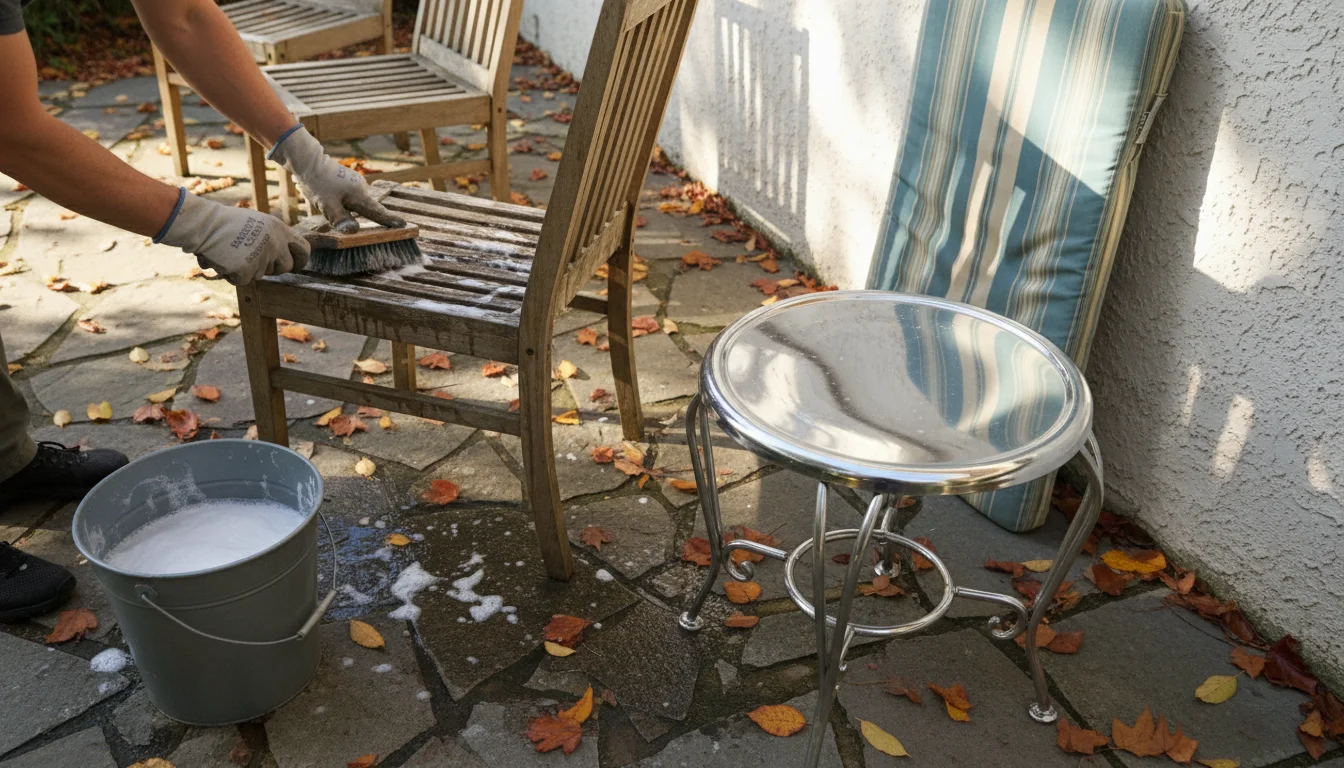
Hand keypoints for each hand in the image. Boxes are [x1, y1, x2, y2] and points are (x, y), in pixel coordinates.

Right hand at [157, 191, 309, 284]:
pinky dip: (234, 274)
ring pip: (261, 274)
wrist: (203, 225)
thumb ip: (274, 237)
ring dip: (249, 268)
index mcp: (279, 229)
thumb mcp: (258, 222)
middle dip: (273, 267)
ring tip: (234, 252)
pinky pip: (244, 280)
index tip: (295, 265)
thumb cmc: (227, 223)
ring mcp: (262, 258)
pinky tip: (225, 260)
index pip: (304, 249)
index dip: (300, 260)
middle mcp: (275, 244)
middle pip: (285, 267)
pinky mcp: (247, 270)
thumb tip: (286, 253)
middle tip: (255, 258)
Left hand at [269, 125, 404, 232]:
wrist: (307, 161)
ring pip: (359, 203)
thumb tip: (353, 231)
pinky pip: (353, 196)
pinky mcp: (349, 180)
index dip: (390, 220)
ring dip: (352, 209)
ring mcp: (356, 183)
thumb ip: (340, 219)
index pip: (378, 212)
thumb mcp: (326, 205)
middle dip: (366, 218)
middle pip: (368, 209)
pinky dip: (347, 202)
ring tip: (333, 206)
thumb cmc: (317, 183)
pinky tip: (332, 199)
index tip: (404, 225)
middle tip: (354, 224)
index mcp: (359, 195)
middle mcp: (362, 188)